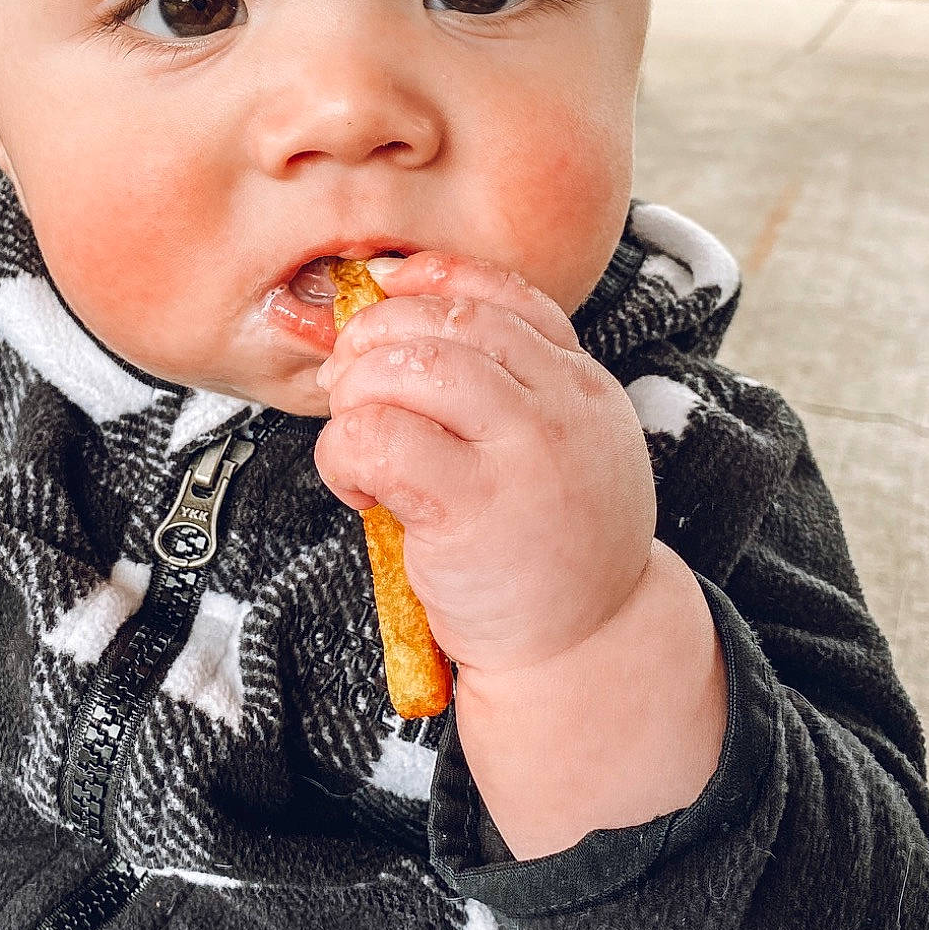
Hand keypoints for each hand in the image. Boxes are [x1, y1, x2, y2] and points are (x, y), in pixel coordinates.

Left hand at [313, 251, 657, 678]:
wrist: (583, 650)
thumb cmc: (550, 555)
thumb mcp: (558, 454)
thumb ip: (509, 397)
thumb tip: (396, 338)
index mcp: (580, 386)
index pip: (505, 294)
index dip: (432, 279)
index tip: (386, 288)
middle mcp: (561, 407)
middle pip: (448, 319)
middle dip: (375, 336)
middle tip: (346, 380)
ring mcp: (523, 454)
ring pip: (410, 368)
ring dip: (357, 391)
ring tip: (356, 435)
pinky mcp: (475, 507)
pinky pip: (380, 439)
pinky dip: (345, 451)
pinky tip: (357, 486)